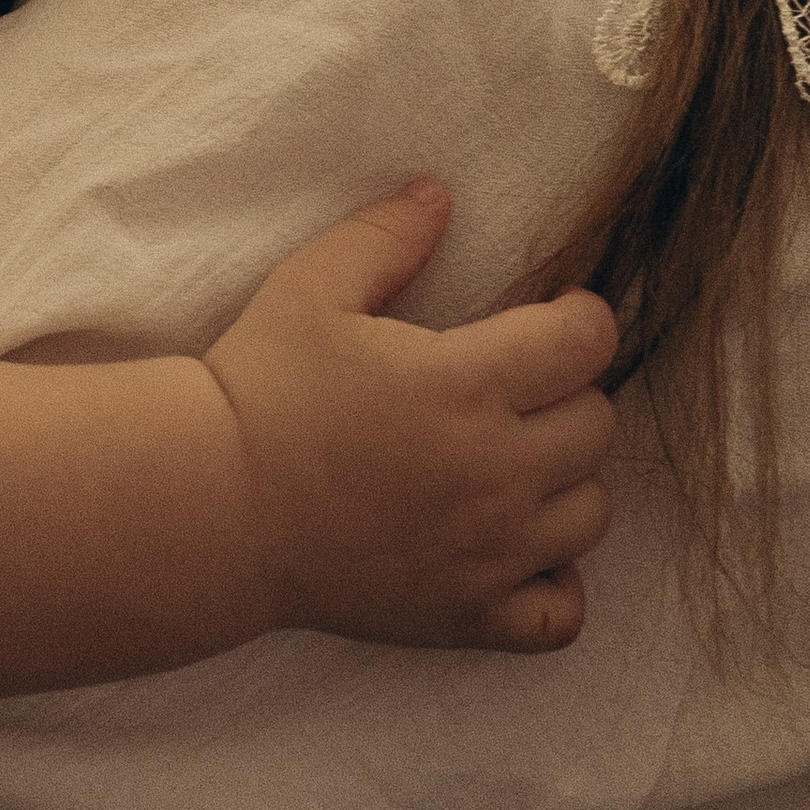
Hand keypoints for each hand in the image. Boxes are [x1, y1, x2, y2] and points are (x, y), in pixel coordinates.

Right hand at [206, 181, 618, 655]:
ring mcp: (488, 554)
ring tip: (513, 460)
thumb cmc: (261, 387)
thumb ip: (386, 235)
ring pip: (591, 513)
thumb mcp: (312, 286)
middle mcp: (494, 472)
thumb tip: (440, 193)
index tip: (550, 316)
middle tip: (515, 385)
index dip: (579, 319)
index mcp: (465, 383)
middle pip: (597, 425)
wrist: (211, 506)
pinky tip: (516, 548)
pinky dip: (555, 582)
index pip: (588, 343)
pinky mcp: (467, 616)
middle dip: (568, 394)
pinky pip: (562, 615)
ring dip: (565, 480)